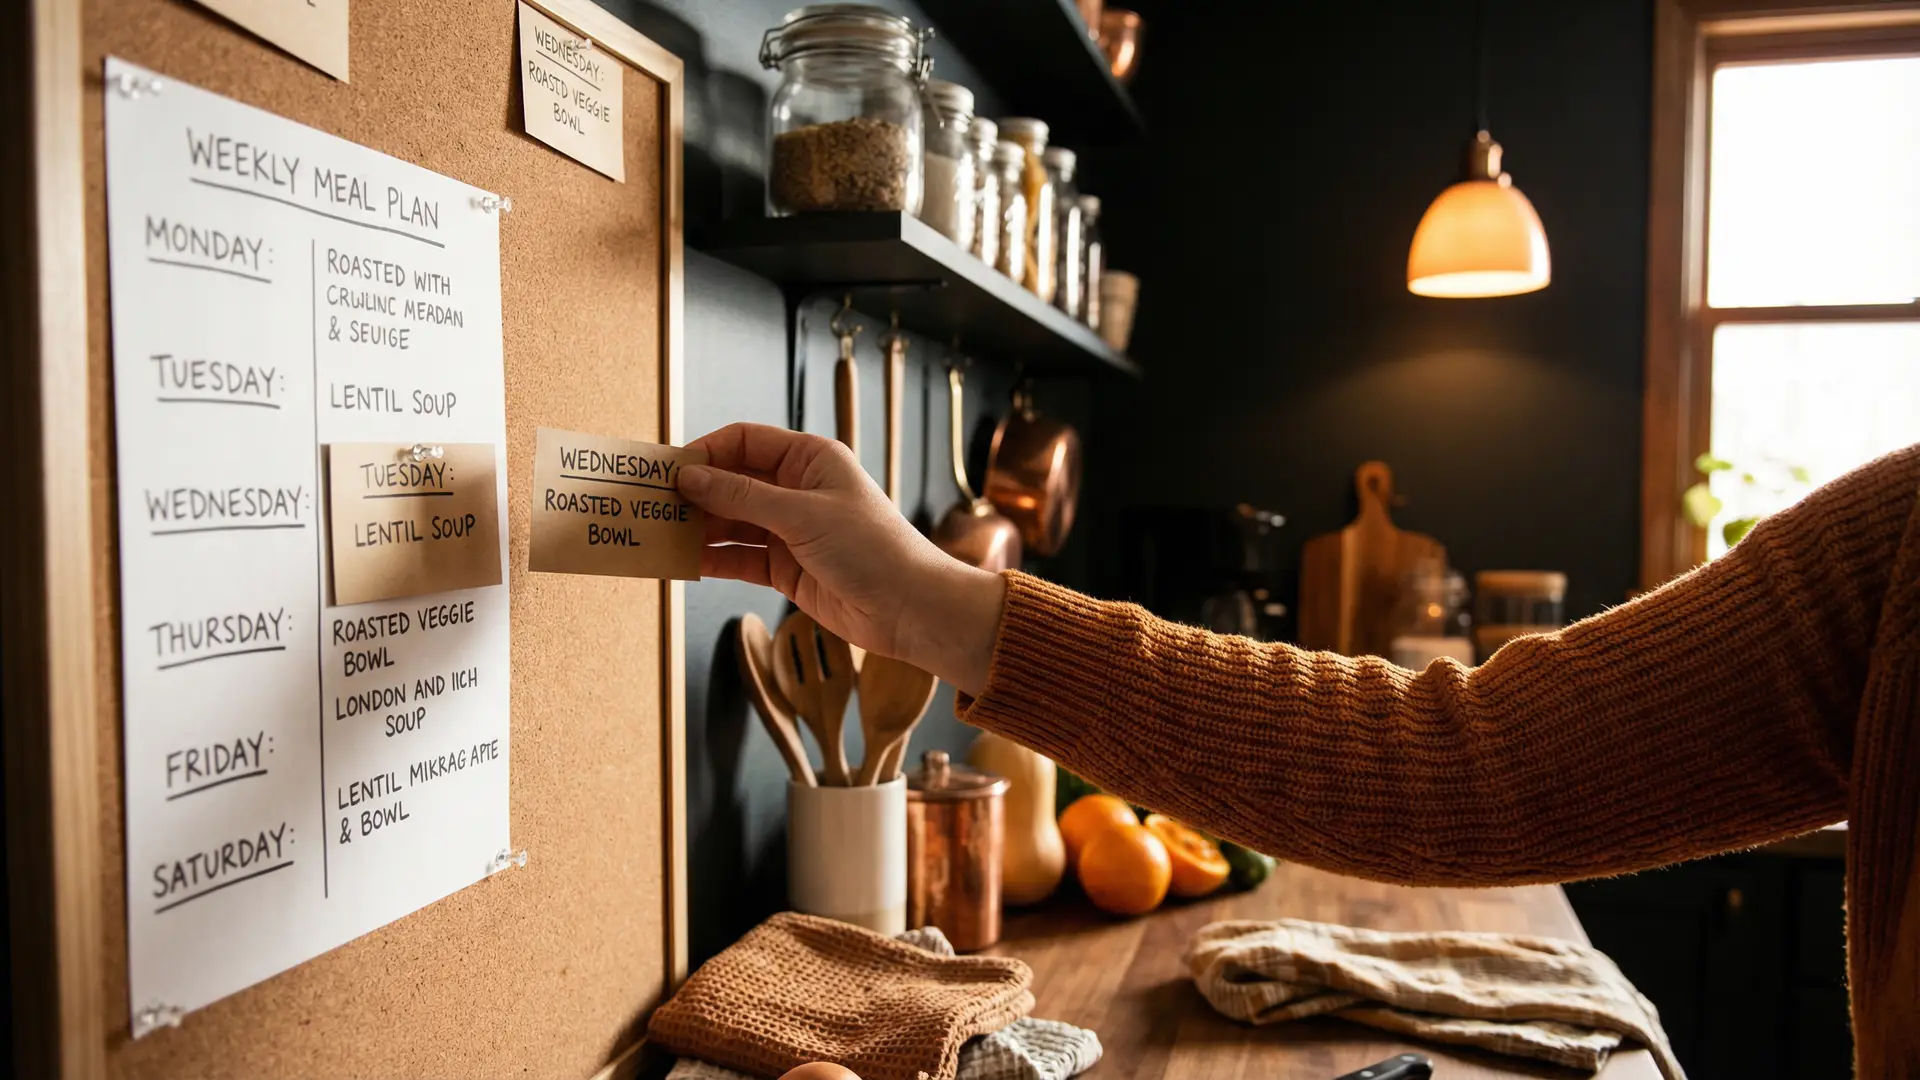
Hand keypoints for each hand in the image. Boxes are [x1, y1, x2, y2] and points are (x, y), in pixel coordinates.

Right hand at [678, 424, 1005, 694]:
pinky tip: (682, 560)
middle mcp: (797, 489)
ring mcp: (789, 529)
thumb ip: (742, 496)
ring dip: (697, 527)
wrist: (908, 609)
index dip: (707, 452)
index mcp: (810, 459)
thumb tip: (690, 476)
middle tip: (651, 504)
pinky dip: (711, 558)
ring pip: (731, 521)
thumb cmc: (872, 549)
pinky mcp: (784, 567)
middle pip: (732, 481)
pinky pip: (738, 556)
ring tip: (658, 533)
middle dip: (695, 492)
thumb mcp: (803, 514)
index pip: (746, 441)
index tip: (670, 470)